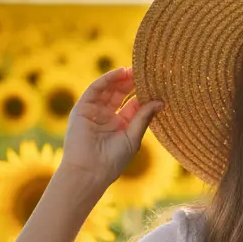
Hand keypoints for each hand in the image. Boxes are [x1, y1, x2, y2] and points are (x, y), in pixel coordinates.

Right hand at [61, 66, 164, 186]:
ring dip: (120, 78)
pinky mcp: (82, 109)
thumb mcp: (133, 137)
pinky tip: (119, 73)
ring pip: (108, 90)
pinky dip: (107, 79)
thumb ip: (143, 117)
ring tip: (134, 69)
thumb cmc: (113, 160)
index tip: (156, 83)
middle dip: (132, 83)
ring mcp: (94, 112)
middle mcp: (107, 116)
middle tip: (146, 71)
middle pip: (120, 94)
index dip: (143, 93)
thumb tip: (160, 101)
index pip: (133, 104)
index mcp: (120, 125)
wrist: (90, 172)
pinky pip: (95, 89)